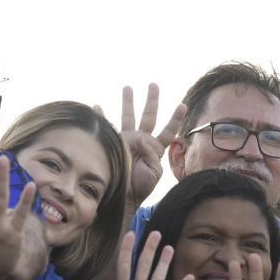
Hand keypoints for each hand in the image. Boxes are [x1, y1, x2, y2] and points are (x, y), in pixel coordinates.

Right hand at [100, 84, 185, 206]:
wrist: (124, 195)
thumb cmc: (141, 187)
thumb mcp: (154, 172)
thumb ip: (151, 153)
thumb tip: (140, 138)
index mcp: (155, 148)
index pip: (168, 130)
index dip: (175, 118)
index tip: (182, 104)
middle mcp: (142, 140)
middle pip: (149, 116)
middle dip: (152, 100)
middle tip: (153, 84)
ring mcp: (127, 140)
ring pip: (128, 116)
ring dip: (128, 102)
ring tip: (128, 87)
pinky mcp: (114, 143)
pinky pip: (106, 127)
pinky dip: (101, 117)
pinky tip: (96, 107)